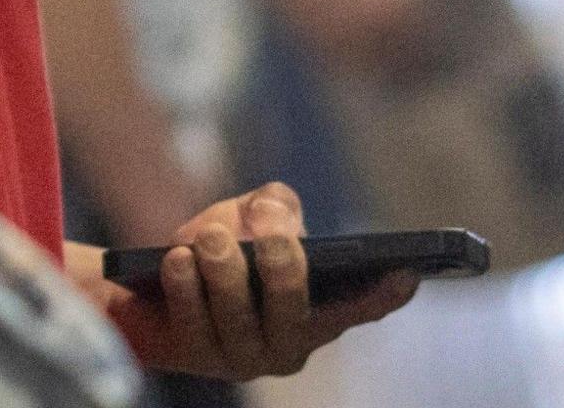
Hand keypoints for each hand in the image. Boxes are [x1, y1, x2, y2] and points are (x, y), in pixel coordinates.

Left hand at [86, 183, 422, 378]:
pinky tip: (177, 258)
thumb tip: (270, 215)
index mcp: (319, 311)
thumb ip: (274, 204)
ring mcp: (241, 357)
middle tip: (268, 233)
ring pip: (238, 320)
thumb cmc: (226, 245)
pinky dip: (185, 288)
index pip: (360, 307)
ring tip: (211, 239)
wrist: (156, 282)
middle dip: (281, 267)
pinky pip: (192, 326)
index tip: (406, 273)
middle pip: (292, 310)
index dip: (385, 294)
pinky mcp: (194, 358)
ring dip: (224, 273)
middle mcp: (288, 344)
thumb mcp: (255, 215)